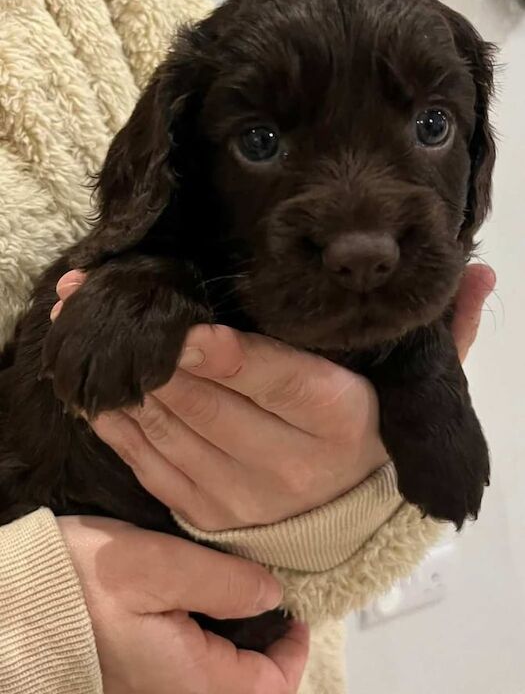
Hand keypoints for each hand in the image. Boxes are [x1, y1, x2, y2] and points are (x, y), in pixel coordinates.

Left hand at [52, 264, 494, 530]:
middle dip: (150, 347)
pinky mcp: (201, 511)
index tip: (186, 325)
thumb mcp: (413, 386)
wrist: (345, 522)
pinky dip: (116, 422)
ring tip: (79, 321)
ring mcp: (237, 494)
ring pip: (170, 426)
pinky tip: (91, 383)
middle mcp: (287, 464)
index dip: (229, 356)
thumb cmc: (371, 437)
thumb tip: (480, 271)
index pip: (277, 382)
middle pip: (209, 400)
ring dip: (120, 374)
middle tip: (98, 293)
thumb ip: (447, 331)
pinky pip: (148, 463)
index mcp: (338, 422)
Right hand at [57, 516, 307, 693]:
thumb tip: (272, 594)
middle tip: (271, 598)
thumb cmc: (81, 583)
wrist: (16, 600)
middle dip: (268, 649)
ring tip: (242, 596)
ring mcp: (152, 688)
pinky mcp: (135, 675)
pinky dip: (210, 643)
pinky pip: (189, 670)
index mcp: (189, 681)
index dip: (292, 650)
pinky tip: (203, 604)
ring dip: (240, 646)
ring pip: (218, 680)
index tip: (294, 609)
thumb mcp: (159, 566)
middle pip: (246, 688)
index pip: (270, 687)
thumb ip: (224, 583)